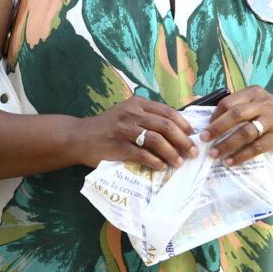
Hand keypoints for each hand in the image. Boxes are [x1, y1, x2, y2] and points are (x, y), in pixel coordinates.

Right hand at [72, 96, 196, 170]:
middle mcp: (132, 114)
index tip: (192, 135)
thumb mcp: (126, 114)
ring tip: (179, 162)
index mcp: (137, 104)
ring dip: (172, 153)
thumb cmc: (107, 127)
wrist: (79, 137)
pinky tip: (161, 167)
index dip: (183, 124)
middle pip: (166, 126)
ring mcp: (125, 130)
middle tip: (193, 152)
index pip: (167, 111)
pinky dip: (156, 162)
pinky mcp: (119, 147)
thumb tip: (176, 129)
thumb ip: (147, 117)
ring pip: (157, 140)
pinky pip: (143, 155)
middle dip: (183, 140)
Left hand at [201, 87, 272, 165]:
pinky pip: (257, 147)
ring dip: (227, 145)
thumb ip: (233, 105)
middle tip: (204, 140)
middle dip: (217, 129)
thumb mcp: (255, 105)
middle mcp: (264, 103)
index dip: (214, 116)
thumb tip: (195, 101)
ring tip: (214, 154)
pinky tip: (231, 161)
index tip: (205, 127)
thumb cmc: (270, 116)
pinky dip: (242, 155)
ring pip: (245, 133)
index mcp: (254, 93)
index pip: (229, 102)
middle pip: (235, 115)